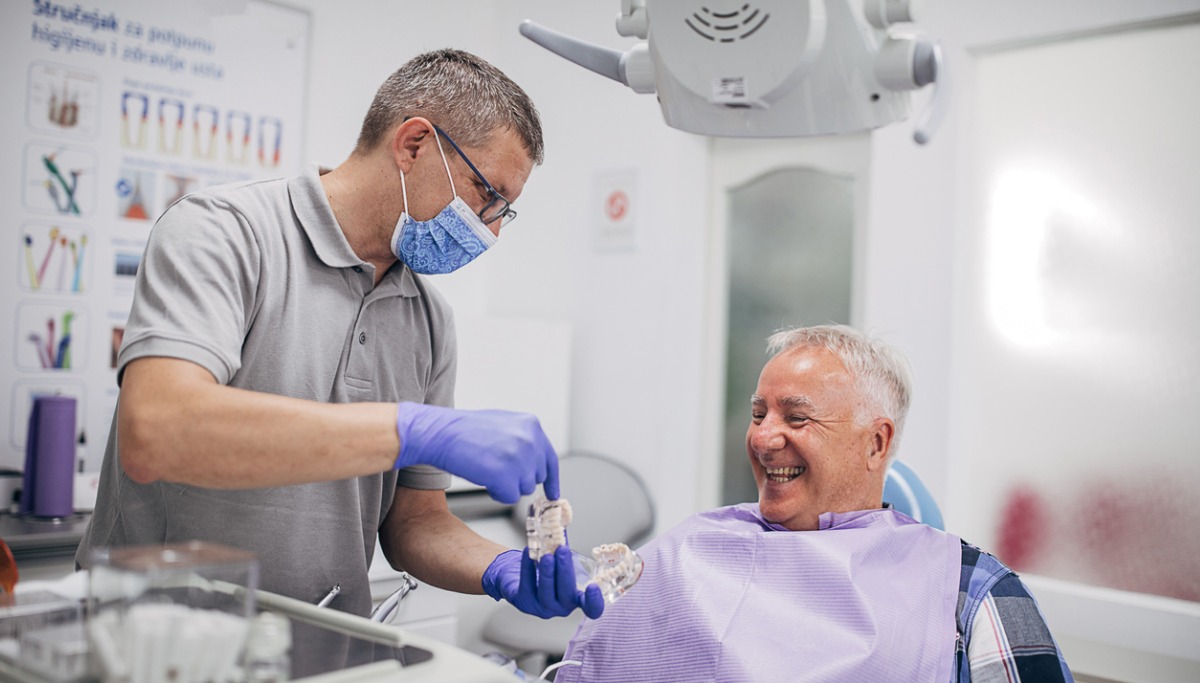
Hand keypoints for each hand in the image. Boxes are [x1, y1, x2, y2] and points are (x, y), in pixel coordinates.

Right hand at [394, 402, 559, 502]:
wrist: (441, 432)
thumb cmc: (465, 430)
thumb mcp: (503, 424)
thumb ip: (524, 440)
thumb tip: (535, 462)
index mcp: (531, 425)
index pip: (549, 459)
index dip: (551, 479)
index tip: (553, 494)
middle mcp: (530, 440)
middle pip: (536, 477)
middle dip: (518, 479)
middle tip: (495, 468)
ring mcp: (519, 459)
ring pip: (523, 489)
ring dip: (506, 485)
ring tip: (486, 468)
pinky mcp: (506, 476)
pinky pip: (509, 497)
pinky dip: (496, 493)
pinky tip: (483, 478)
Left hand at [482, 547, 604, 619]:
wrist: (522, 575)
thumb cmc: (548, 568)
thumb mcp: (560, 557)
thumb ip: (563, 540)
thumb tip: (559, 510)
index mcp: (577, 597)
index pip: (591, 608)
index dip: (594, 601)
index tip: (593, 587)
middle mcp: (562, 607)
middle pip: (566, 595)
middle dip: (565, 572)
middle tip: (562, 551)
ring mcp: (543, 608)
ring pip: (546, 594)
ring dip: (548, 573)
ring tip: (546, 555)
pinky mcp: (525, 603)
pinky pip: (527, 587)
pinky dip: (528, 569)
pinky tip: (528, 554)